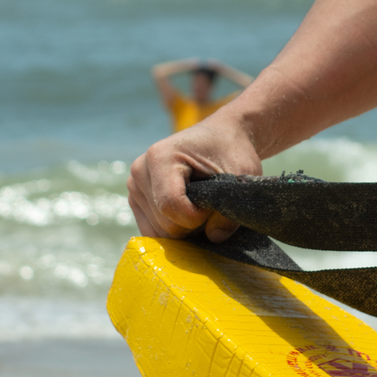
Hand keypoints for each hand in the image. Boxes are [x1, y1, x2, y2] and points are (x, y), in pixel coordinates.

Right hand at [127, 112, 261, 240]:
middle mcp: (140, 171)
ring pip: (158, 232)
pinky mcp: (136, 199)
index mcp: (161, 157)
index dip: (198, 216)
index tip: (215, 200)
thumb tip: (214, 237)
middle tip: (210, 203)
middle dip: (193, 224)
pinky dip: (174, 229)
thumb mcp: (242, 176)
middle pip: (165, 224)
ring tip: (199, 204)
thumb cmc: (231, 152)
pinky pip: (152, 231)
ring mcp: (134, 186)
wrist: (220, 138)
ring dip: (184, 228)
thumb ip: (230, 211)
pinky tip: (188, 211)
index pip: (171, 206)